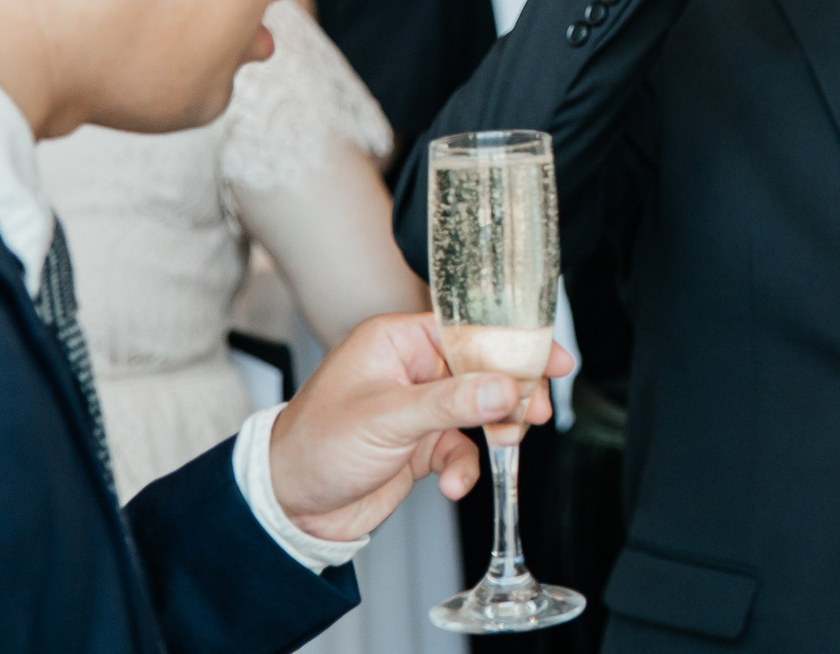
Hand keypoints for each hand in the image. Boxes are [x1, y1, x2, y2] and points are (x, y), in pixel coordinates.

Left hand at [266, 312, 575, 544]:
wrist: (287, 509)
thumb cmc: (315, 447)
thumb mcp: (386, 418)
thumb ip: (450, 402)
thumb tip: (504, 387)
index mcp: (397, 342)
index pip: (469, 329)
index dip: (513, 343)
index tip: (551, 358)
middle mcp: (410, 369)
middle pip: (482, 369)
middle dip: (511, 392)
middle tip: (534, 410)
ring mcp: (418, 408)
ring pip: (479, 409)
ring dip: (495, 430)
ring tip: (507, 444)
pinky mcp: (420, 444)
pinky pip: (462, 448)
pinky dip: (466, 466)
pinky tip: (455, 485)